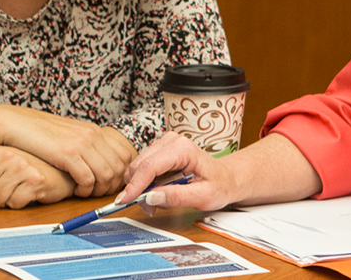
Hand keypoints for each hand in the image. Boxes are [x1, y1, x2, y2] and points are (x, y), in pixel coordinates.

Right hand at [0, 107, 135, 197]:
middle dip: (111, 185)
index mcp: (94, 130)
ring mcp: (81, 143)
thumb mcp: (69, 135)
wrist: (17, 124)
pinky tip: (76, 190)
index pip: (124, 154)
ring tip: (86, 192)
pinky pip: (87, 179)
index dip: (121, 173)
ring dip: (98, 189)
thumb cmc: (40, 133)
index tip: (110, 183)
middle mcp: (92, 135)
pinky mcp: (68, 153)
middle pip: (119, 167)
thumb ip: (85, 145)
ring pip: (106, 175)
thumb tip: (99, 161)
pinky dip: (85, 190)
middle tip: (98, 192)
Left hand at [0, 145, 75, 207]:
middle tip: (1, 194)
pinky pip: (14, 203)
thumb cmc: (27, 170)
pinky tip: (26, 194)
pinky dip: (18, 203)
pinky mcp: (35, 180)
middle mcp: (5, 155)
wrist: (61, 169)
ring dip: (4, 202)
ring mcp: (20, 166)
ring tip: (14, 192)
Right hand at [118, 132, 237, 210]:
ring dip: (142, 188)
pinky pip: (142, 168)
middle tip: (149, 209)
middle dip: (138, 190)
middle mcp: (171, 141)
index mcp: (182, 148)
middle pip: (139, 166)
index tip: (124, 201)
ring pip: (138, 168)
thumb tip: (151, 198)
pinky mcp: (159, 151)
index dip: (134, 186)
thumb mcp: (203, 197)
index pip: (149, 167)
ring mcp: (164, 144)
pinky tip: (161, 191)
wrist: (227, 178)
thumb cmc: (219, 185)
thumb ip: (177, 197)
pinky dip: (146, 184)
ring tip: (160, 200)